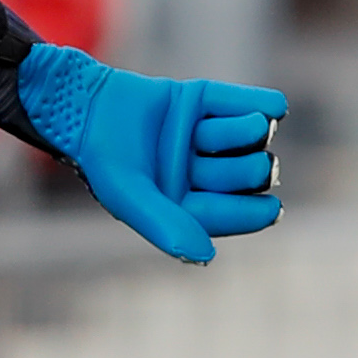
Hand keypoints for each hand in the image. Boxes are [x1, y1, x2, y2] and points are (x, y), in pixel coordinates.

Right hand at [18, 47, 286, 264]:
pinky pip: (249, 102)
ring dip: (240, 134)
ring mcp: (204, 135)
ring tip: (214, 129)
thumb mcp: (130, 197)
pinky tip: (274, 109)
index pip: (230, 212)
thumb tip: (206, 257)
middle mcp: (199, 171)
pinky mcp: (204, 101)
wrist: (83, 105)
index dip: (255, 213)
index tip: (272, 209)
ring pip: (248, 138)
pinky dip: (264, 105)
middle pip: (246, 174)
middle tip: (221, 163)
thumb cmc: (103, 159)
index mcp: (183, 201)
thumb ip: (165, 225)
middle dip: (241, 169)